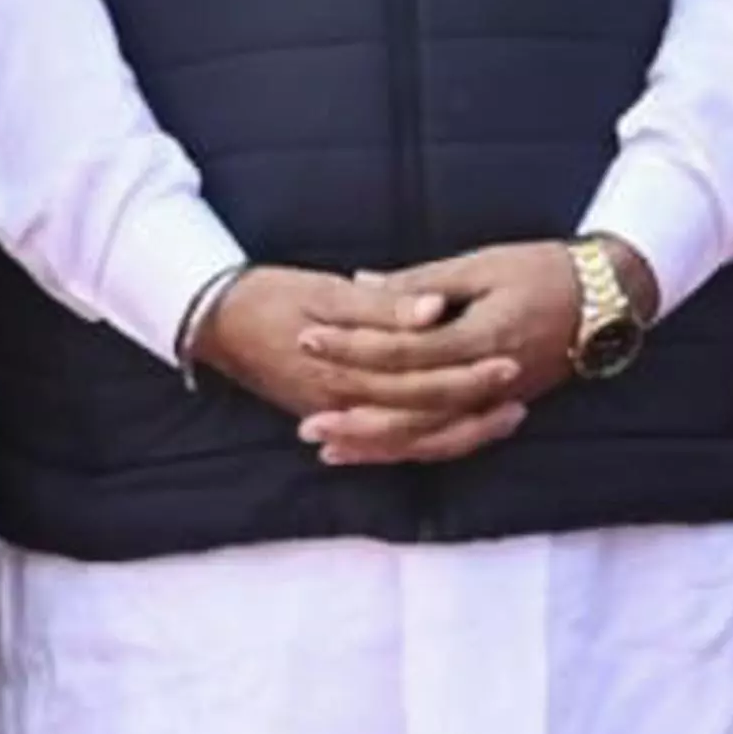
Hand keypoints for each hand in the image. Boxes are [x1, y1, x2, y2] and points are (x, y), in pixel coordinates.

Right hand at [192, 268, 535, 467]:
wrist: (210, 318)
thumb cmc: (268, 294)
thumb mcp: (325, 289)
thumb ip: (383, 304)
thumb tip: (434, 310)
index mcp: (344, 371)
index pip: (421, 384)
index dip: (469, 377)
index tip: (511, 363)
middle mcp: (342, 405)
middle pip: (423, 422)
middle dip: (475, 414)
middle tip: (522, 399)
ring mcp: (335, 417)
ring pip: (410, 441)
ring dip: (459, 435)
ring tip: (505, 419)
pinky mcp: (331, 418)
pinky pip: (387, 444)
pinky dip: (424, 443)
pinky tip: (459, 434)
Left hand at [294, 243, 598, 465]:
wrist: (609, 298)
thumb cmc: (546, 271)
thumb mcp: (482, 264)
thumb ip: (420, 281)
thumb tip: (360, 285)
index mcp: (483, 336)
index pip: (406, 350)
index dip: (354, 346)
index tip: (309, 339)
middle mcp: (491, 379)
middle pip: (413, 405)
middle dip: (355, 412)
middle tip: (305, 420)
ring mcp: (499, 399)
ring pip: (432, 435)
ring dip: (378, 444)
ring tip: (327, 448)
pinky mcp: (502, 407)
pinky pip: (454, 440)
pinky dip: (412, 448)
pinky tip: (376, 450)